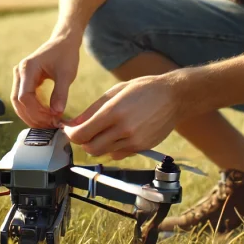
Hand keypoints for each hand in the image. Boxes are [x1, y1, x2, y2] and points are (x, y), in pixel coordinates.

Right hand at [10, 32, 80, 128]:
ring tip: (47, 124)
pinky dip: (33, 109)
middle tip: (49, 126)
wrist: (63, 42)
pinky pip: (24, 99)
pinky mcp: (24, 81)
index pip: (24, 96)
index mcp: (27, 68)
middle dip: (32, 116)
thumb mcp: (66, 74)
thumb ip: (60, 93)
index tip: (52, 119)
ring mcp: (20, 77)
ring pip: (19, 102)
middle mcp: (20, 72)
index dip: (36, 112)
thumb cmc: (65, 54)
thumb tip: (57, 113)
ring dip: (31, 115)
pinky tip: (45, 117)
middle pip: (18, 102)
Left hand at [62, 72, 186, 158]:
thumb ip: (92, 109)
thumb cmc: (144, 89)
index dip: (71, 134)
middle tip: (83, 132)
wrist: (174, 97)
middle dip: (82, 142)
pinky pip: (119, 154)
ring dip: (97, 145)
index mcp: (114, 111)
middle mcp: (123, 129)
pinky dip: (113, 148)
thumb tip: (74, 123)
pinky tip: (118, 135)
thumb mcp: (115, 92)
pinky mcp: (142, 147)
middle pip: (90, 148)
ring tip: (102, 131)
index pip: (82, 134)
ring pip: (104, 153)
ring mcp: (134, 141)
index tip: (69, 130)